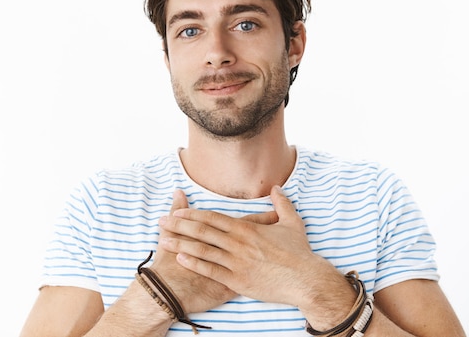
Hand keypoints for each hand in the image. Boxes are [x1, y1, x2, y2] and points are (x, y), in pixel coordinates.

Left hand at [158, 186, 334, 307]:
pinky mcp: (238, 281)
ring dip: (180, 243)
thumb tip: (277, 187)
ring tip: (163, 240)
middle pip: (202, 231)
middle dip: (179, 225)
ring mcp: (237, 262)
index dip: (193, 214)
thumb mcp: (292, 222)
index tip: (177, 211)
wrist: (307, 280)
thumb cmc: (300, 252)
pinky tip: (180, 257)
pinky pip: (212, 270)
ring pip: (203, 249)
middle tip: (161, 222)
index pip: (213, 218)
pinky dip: (194, 263)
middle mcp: (238, 243)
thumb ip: (281, 203)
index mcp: (247, 229)